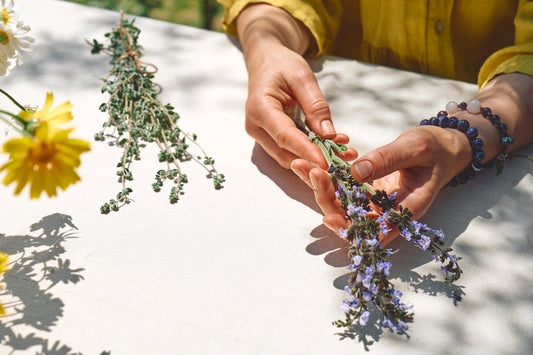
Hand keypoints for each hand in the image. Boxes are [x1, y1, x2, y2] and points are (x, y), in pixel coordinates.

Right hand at [236, 4, 356, 168]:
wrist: (266, 62)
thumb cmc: (281, 65)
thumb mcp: (302, 76)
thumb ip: (315, 105)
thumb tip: (328, 134)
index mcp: (259, 108)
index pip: (284, 136)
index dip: (306, 151)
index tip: (327, 162)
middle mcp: (255, 126)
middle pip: (284, 153)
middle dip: (314, 159)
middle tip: (344, 157)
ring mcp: (260, 134)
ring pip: (287, 156)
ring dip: (313, 158)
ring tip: (342, 151)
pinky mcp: (268, 138)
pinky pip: (288, 150)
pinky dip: (309, 152)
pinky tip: (330, 146)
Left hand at [292, 126, 471, 243]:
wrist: (443, 146)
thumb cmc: (436, 148)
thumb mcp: (415, 148)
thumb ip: (387, 160)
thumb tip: (355, 172)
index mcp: (403, 210)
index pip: (372, 230)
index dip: (348, 228)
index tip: (329, 217)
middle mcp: (385, 210)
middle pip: (348, 215)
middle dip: (324, 196)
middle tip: (308, 170)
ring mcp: (374, 200)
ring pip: (340, 201)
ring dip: (319, 185)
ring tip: (300, 163)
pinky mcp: (366, 188)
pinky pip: (342, 187)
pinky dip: (327, 175)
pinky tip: (312, 160)